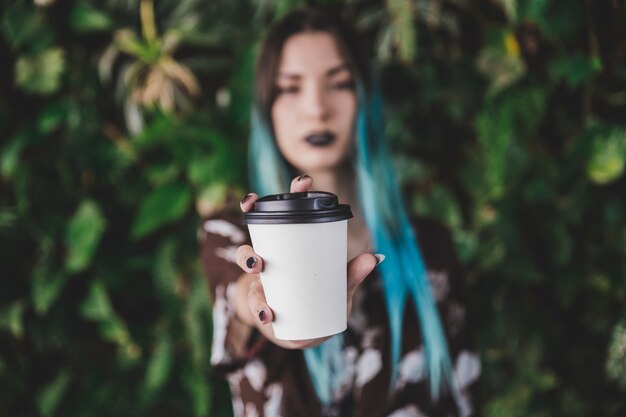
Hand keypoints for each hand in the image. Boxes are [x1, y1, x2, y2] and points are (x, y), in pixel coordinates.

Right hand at [235, 175, 380, 348]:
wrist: (303, 332)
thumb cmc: (320, 300)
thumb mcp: (339, 286)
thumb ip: (353, 274)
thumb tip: (375, 257)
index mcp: (293, 243)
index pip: (290, 210)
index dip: (293, 192)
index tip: (304, 180)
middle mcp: (272, 253)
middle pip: (261, 225)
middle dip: (256, 211)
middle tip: (260, 205)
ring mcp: (261, 276)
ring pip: (247, 257)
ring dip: (249, 258)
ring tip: (260, 265)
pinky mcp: (258, 301)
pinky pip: (254, 301)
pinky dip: (261, 309)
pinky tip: (268, 314)